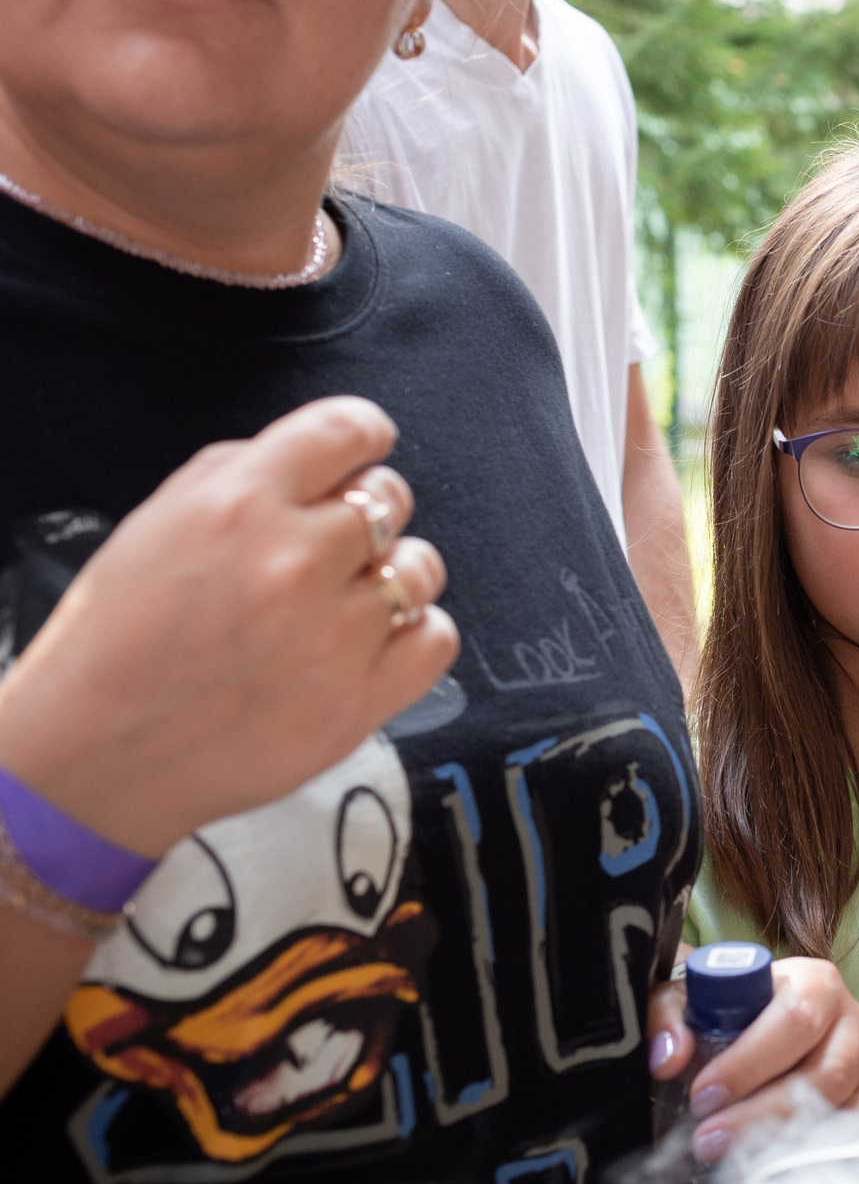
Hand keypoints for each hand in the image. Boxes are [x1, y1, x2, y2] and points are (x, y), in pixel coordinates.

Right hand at [0, 396, 453, 855]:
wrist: (97, 755)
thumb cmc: (116, 642)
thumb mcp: (157, 523)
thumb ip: (242, 476)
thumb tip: (316, 459)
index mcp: (240, 505)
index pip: (349, 429)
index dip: (362, 437)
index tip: (362, 452)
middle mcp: (296, 559)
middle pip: (391, 498)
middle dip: (363, 516)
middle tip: (324, 551)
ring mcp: (336, 632)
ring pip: (420, 567)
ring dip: (391, 577)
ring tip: (341, 603)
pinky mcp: (361, 698)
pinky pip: (437, 637)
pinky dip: (413, 635)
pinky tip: (367, 644)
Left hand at [648, 955, 858, 1162]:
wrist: (755, 1022)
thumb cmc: (727, 1008)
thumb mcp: (689, 999)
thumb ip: (666, 1017)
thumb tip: (669, 1058)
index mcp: (814, 983)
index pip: (793, 1021)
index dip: (749, 1063)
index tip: (702, 1096)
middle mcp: (850, 1021)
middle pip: (825, 1073)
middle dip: (763, 1112)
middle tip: (708, 1139)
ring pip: (842, 1109)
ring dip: (784, 1139)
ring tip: (729, 1158)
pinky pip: (856, 1135)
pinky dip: (816, 1154)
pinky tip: (771, 1167)